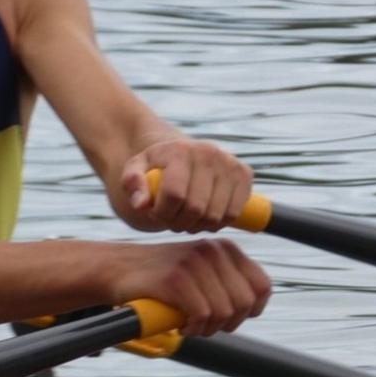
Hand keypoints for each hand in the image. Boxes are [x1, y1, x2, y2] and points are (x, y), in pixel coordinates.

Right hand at [111, 238, 271, 336]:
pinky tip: (180, 326)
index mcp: (225, 249)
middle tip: (206, 326)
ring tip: (191, 325)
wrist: (119, 269)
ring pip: (224, 312)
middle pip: (244, 303)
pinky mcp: (175, 279)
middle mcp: (212, 251)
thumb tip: (254, 307)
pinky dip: (193, 328)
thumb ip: (228, 280)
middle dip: (228, 323)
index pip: (262, 286)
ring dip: (208, 328)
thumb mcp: (202, 269)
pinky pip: (202, 315)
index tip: (229, 318)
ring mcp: (193, 263)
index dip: (251, 310)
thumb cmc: (164, 277)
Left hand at [120, 138, 252, 233]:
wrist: (179, 153)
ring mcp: (229, 162)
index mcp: (180, 150)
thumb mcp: (134, 171)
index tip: (154, 212)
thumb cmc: (155, 167)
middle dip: (179, 222)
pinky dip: (218, 223)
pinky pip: (234, 213)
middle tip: (171, 218)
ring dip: (197, 225)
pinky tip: (204, 216)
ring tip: (185, 217)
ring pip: (216, 215)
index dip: (162, 213)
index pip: (175, 194)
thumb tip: (141, 204)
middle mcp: (209, 152)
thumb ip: (131, 183)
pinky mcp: (244, 173)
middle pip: (196, 208)